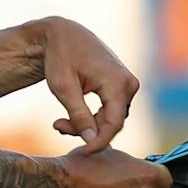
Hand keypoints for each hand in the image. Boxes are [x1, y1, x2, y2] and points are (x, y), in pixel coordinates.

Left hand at [39, 16, 138, 151]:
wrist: (63, 34)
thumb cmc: (60, 57)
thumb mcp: (63, 88)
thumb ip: (79, 116)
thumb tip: (91, 141)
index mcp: (117, 82)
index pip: (114, 124)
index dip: (98, 142)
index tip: (82, 153)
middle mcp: (128, 83)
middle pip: (112, 122)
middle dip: (87, 131)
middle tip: (58, 126)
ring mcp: (127, 83)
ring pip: (111, 118)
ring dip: (88, 125)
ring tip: (60, 121)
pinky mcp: (122, 85)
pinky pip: (111, 110)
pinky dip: (93, 117)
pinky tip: (71, 116)